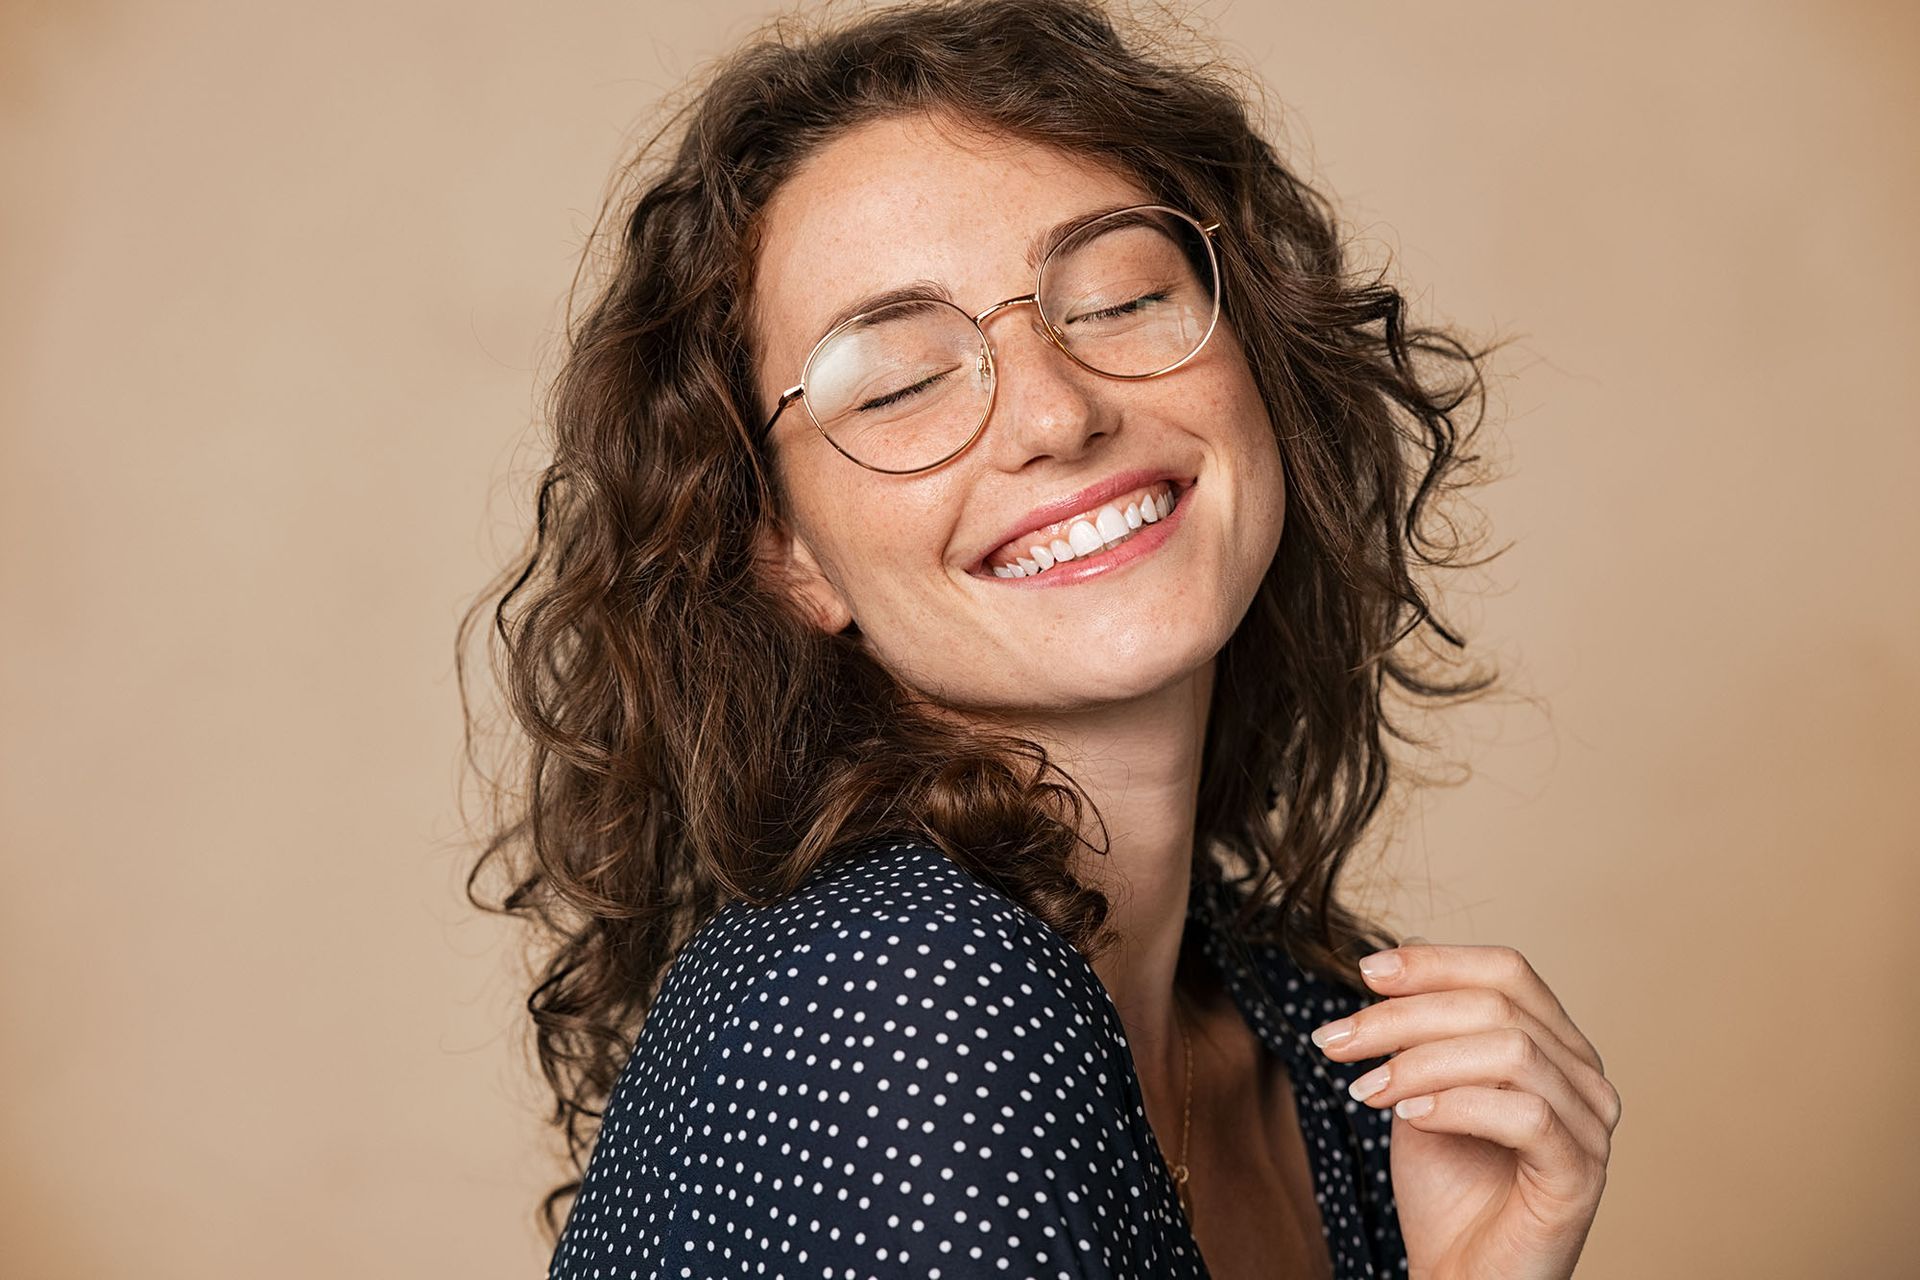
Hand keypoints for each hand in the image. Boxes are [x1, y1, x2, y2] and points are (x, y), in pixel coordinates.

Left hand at [1310, 940, 1619, 1279]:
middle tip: (1335, 1042)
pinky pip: (1526, 1115)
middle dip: (1403, 1016)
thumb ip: (1421, 1033)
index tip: (1366, 971)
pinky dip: (1457, 1105)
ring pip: (1511, 1051)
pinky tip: (1408, 1117)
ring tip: (1366, 1091)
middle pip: (1498, 1006)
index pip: (1508, 971)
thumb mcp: (1421, 1090)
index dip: (1436, 962)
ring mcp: (1590, 1127)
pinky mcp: (1580, 1176)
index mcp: (1555, 1046)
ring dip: (1420, 1062)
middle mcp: (1585, 1078)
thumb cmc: (1446, 1189)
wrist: (1458, 1278)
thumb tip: (1396, 961)